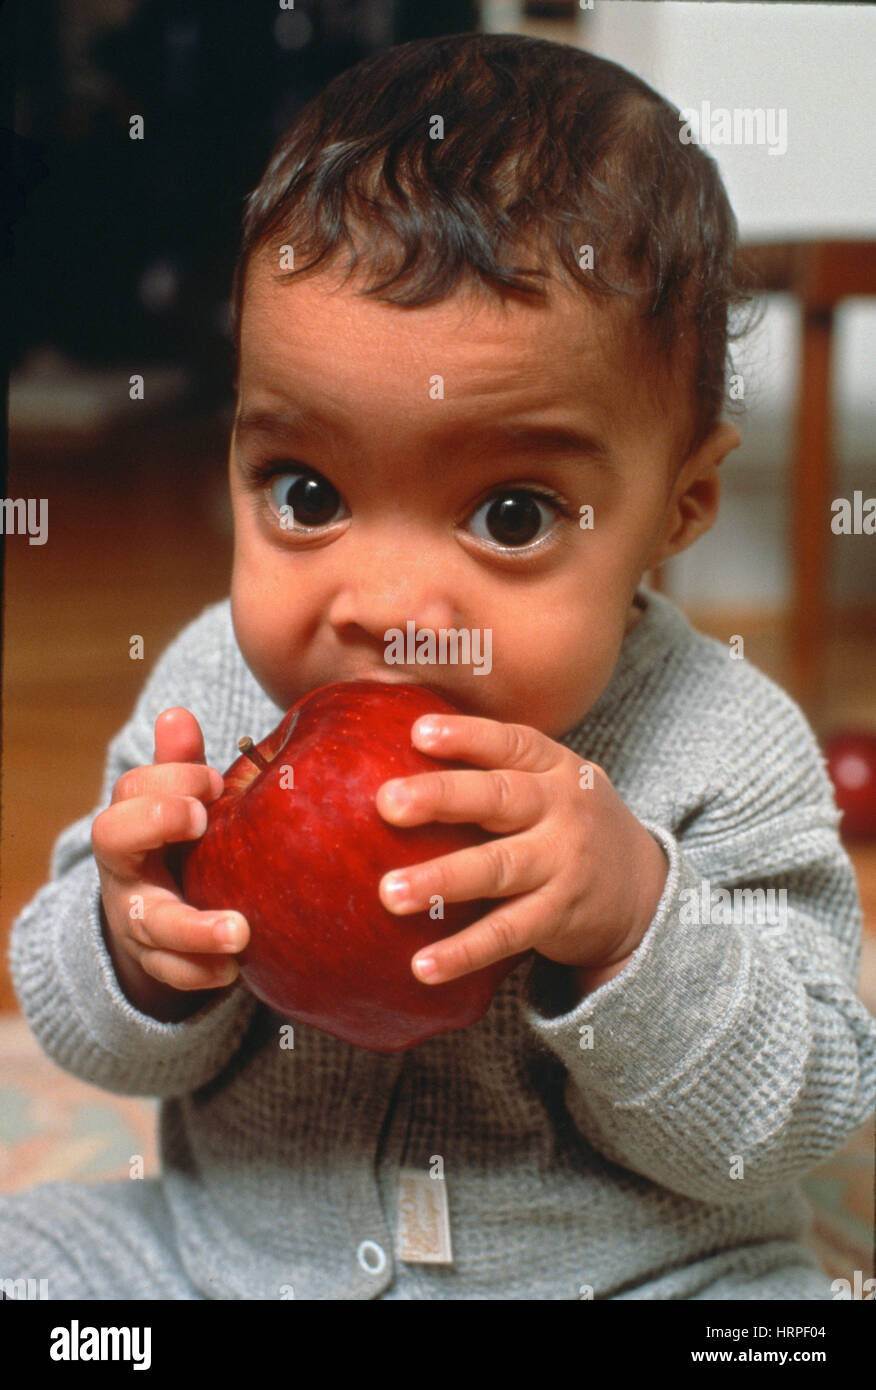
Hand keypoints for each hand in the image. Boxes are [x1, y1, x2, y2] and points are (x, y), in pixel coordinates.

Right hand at [91, 708, 249, 1021]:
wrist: (157, 921)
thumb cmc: (178, 846)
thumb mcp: (178, 806)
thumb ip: (180, 768)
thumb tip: (176, 715)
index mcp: (131, 821)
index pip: (129, 790)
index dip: (167, 780)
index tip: (214, 782)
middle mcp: (124, 868)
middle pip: (114, 842)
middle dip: (155, 823)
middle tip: (203, 820)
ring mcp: (135, 917)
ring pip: (149, 922)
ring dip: (194, 928)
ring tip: (240, 932)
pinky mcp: (156, 961)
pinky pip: (170, 972)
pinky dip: (200, 973)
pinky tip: (235, 970)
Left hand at [376, 714, 667, 989]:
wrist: (645, 890)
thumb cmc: (568, 825)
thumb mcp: (552, 784)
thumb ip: (497, 769)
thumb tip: (398, 745)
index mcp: (556, 769)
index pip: (511, 743)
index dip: (467, 736)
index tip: (417, 733)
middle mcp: (562, 811)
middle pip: (499, 798)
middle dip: (442, 797)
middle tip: (387, 803)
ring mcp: (564, 864)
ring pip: (498, 869)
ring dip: (442, 880)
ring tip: (390, 893)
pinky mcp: (559, 915)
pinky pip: (507, 933)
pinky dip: (464, 951)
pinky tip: (422, 965)